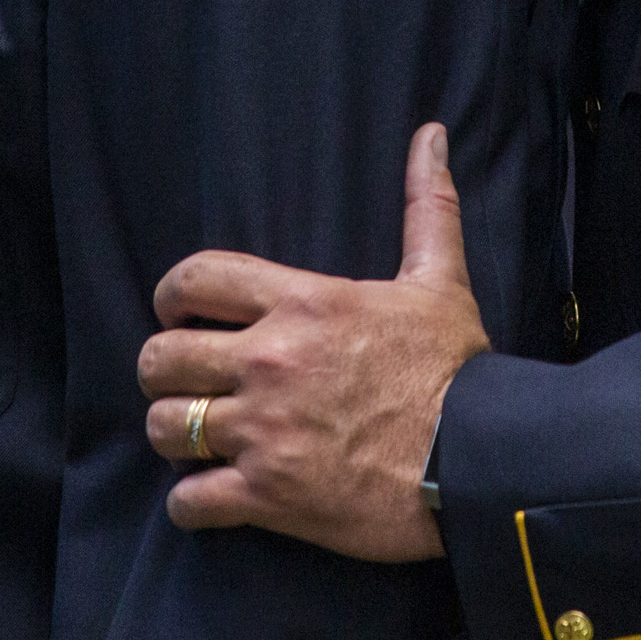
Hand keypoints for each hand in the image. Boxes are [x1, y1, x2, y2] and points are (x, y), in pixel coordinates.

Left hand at [139, 122, 489, 561]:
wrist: (480, 459)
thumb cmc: (456, 369)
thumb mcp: (440, 280)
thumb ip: (425, 206)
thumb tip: (430, 135)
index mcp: (303, 304)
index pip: (194, 279)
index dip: (173, 295)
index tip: (181, 313)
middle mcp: (270, 362)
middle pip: (160, 358)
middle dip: (165, 371)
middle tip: (190, 382)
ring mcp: (264, 431)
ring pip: (165, 428)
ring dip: (176, 435)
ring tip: (198, 439)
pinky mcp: (267, 494)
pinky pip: (188, 502)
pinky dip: (192, 503)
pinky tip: (212, 496)